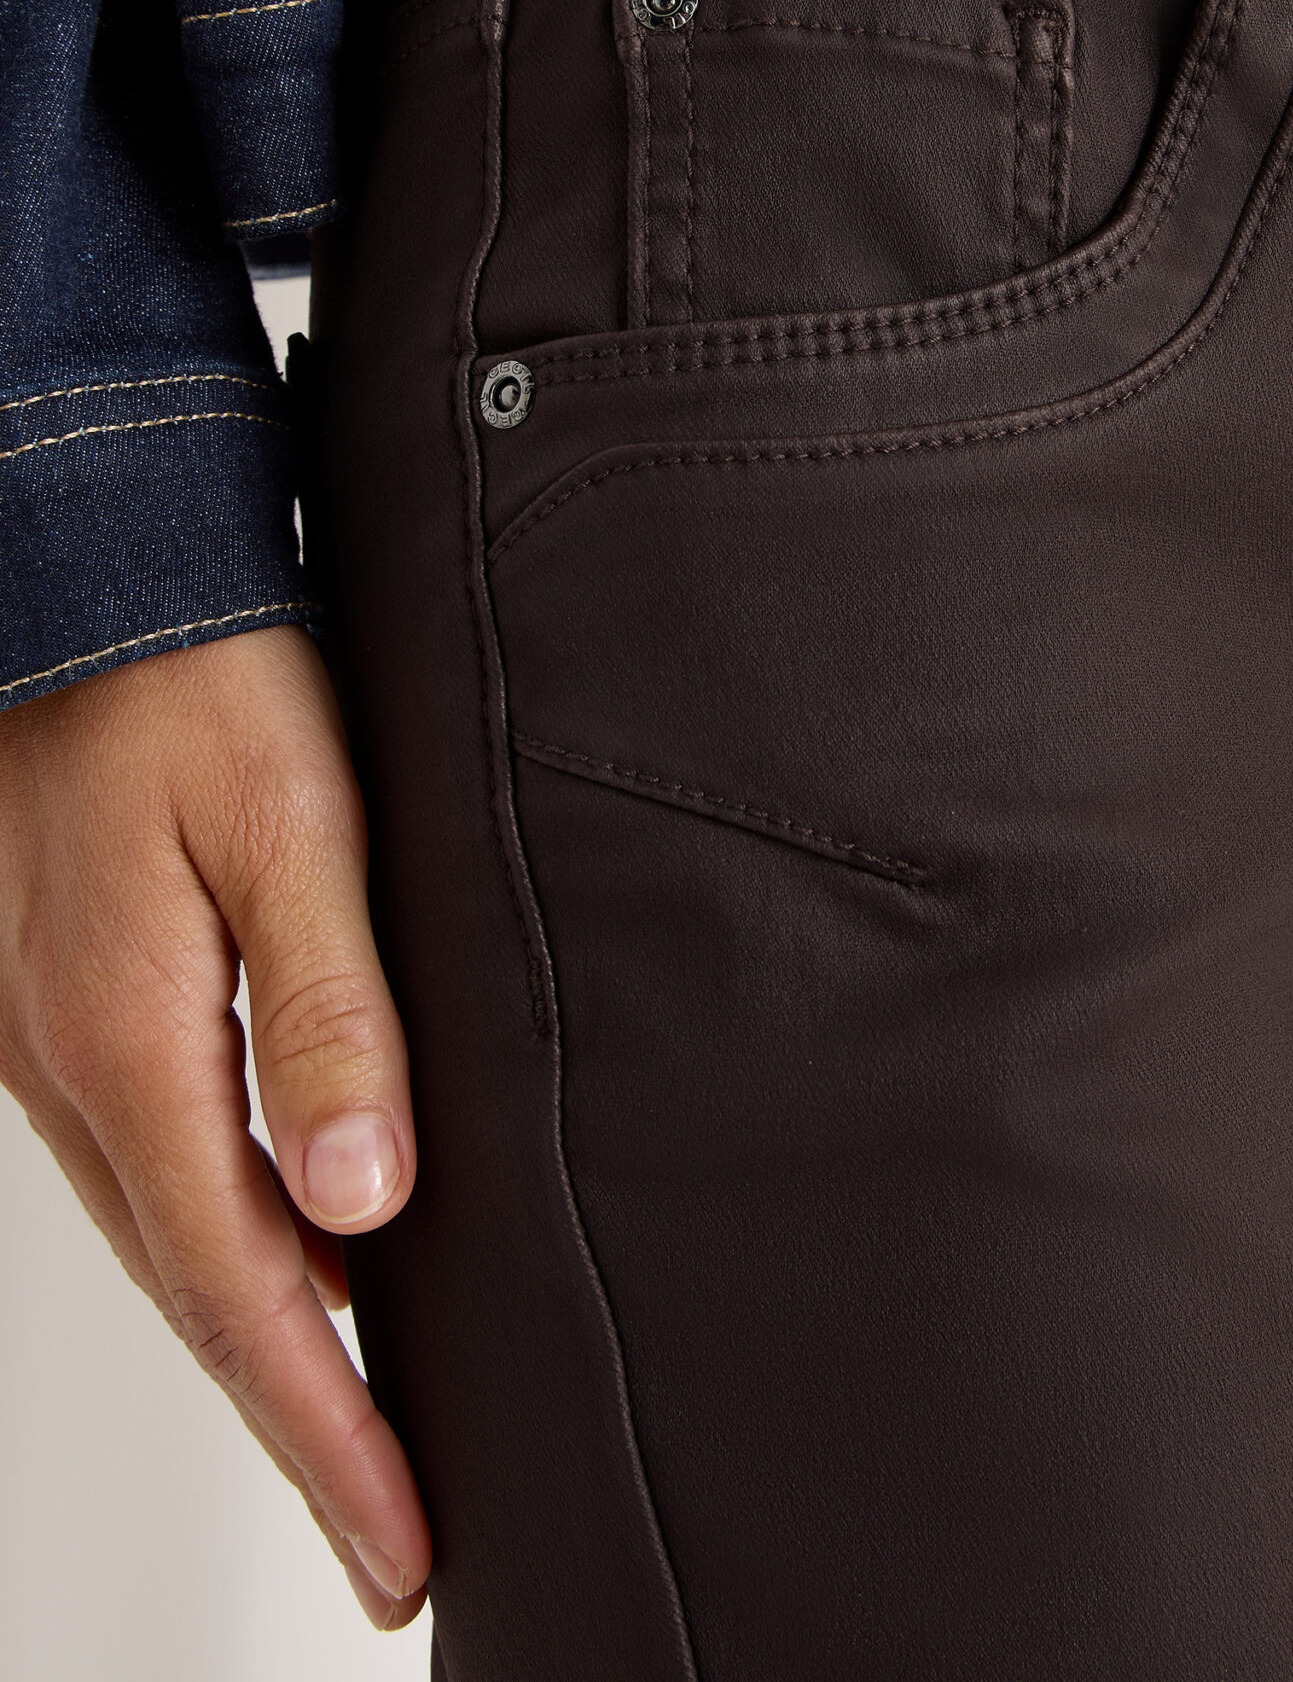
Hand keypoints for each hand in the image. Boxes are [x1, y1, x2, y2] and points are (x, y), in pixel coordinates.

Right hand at [0, 625, 429, 1628]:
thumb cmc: (204, 682)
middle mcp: (78, 1071)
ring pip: (172, 1240)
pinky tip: (291, 1257)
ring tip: (354, 1435)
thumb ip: (330, 1018)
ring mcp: (62, 1042)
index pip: (243, 1293)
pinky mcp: (74, 1003)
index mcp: (133, 1047)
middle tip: (390, 1537)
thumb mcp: (296, 830)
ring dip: (264, 1346)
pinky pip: (154, 1167)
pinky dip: (225, 1246)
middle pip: (201, 1297)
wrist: (100, 582)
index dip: (325, 1432)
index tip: (396, 1544)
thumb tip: (364, 1209)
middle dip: (302, 1429)